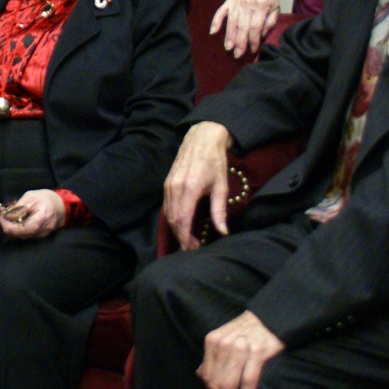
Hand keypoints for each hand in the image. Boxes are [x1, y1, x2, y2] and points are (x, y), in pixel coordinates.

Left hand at [0, 189, 65, 239]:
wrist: (61, 204)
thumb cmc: (45, 198)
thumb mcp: (30, 197)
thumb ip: (18, 208)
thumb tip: (6, 217)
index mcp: (43, 217)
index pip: (25, 229)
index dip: (10, 227)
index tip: (1, 218)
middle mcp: (44, 229)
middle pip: (22, 235)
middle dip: (8, 228)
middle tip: (1, 217)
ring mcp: (44, 234)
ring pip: (24, 236)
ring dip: (12, 229)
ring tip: (6, 218)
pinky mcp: (42, 235)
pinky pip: (27, 235)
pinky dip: (18, 230)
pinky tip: (14, 222)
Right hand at [163, 122, 233, 249]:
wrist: (201, 139)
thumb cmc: (214, 162)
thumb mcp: (221, 186)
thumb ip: (219, 210)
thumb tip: (222, 232)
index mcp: (189, 189)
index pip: (182, 220)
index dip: (185, 238)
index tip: (193, 249)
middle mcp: (175, 188)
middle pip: (173, 220)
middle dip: (181, 237)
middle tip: (193, 248)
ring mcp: (168, 185)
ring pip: (168, 214)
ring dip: (176, 229)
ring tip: (189, 239)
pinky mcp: (166, 183)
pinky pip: (167, 205)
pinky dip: (173, 218)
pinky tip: (182, 223)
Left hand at [198, 311, 285, 388]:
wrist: (269, 318)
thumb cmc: (246, 331)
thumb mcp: (223, 339)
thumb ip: (213, 357)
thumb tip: (201, 375)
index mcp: (212, 342)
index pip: (207, 376)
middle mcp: (223, 345)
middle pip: (216, 382)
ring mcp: (240, 349)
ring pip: (229, 383)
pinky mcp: (257, 353)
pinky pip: (248, 380)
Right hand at [209, 0, 281, 57]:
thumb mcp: (276, 8)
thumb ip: (271, 22)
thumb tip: (262, 35)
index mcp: (261, 6)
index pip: (256, 26)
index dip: (254, 39)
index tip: (253, 50)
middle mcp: (247, 5)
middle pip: (243, 26)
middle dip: (240, 42)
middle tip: (238, 54)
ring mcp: (236, 3)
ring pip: (231, 22)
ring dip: (229, 35)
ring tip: (228, 48)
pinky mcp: (228, 2)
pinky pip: (220, 12)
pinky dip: (216, 21)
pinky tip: (213, 32)